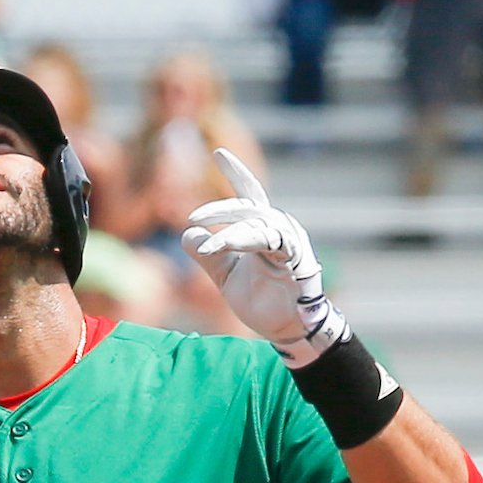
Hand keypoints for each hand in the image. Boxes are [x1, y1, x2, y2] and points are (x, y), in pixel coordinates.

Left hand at [182, 149, 345, 365]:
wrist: (286, 330)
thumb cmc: (261, 301)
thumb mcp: (225, 276)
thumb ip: (207, 255)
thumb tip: (186, 234)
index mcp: (263, 228)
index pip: (249, 194)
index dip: (236, 172)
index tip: (218, 152)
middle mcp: (279, 229)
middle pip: (248, 206)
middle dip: (219, 210)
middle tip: (194, 217)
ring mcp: (290, 243)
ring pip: (257, 224)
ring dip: (229, 232)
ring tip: (206, 250)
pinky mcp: (297, 260)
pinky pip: (270, 242)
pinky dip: (245, 241)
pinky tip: (224, 246)